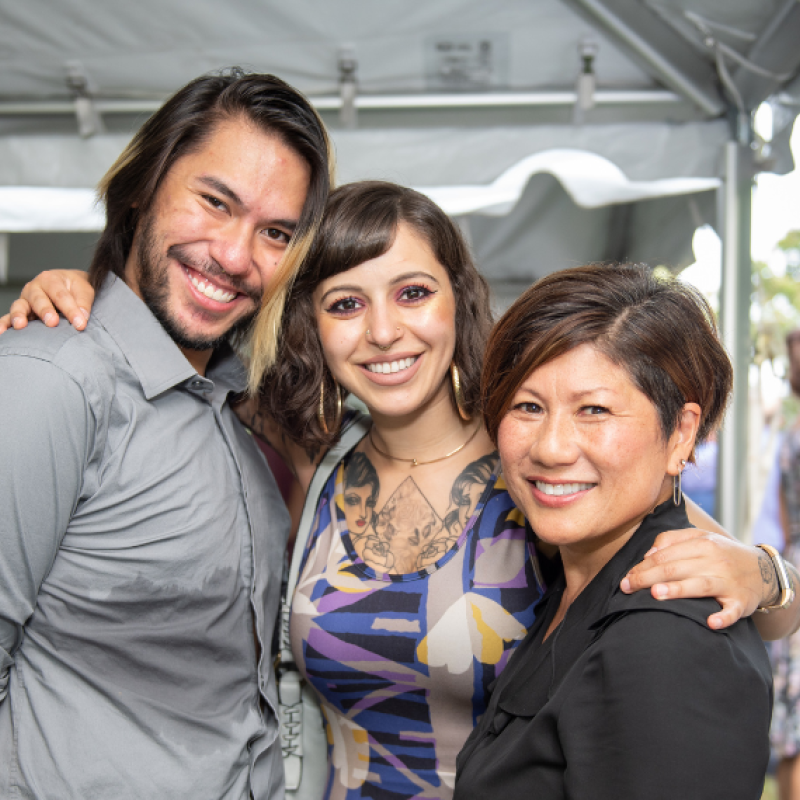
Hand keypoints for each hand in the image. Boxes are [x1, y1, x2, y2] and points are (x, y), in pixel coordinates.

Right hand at [0, 270, 93, 332]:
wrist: (68, 285)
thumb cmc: (75, 288)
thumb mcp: (83, 290)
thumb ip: (83, 303)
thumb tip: (82, 318)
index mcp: (51, 279)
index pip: (61, 295)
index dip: (71, 310)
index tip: (80, 324)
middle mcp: (34, 288)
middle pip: (38, 299)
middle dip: (45, 311)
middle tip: (52, 322)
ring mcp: (25, 300)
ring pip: (20, 307)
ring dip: (19, 316)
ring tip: (21, 325)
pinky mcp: (20, 312)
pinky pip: (8, 317)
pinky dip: (4, 324)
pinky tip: (1, 332)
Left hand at [620, 528, 762, 629]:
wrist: (763, 569)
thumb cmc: (721, 553)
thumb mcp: (700, 537)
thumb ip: (672, 540)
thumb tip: (648, 554)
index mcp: (702, 544)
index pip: (665, 555)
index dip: (643, 566)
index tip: (626, 577)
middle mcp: (715, 561)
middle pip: (676, 568)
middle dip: (649, 577)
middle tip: (627, 587)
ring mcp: (729, 582)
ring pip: (700, 585)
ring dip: (678, 590)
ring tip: (656, 595)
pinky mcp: (741, 602)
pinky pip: (731, 611)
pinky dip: (723, 617)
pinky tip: (710, 622)